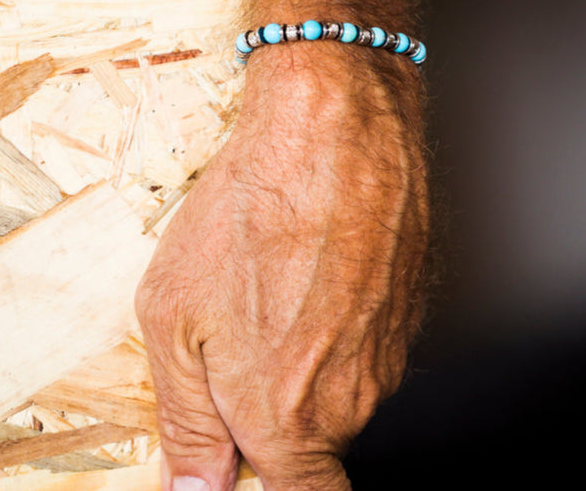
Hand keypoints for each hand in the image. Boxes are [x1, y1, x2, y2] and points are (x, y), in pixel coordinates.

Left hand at [135, 42, 428, 490]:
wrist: (333, 131)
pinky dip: (339, 313)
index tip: (241, 453)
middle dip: (269, 408)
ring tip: (274, 283)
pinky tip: (311, 261)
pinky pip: (368, 336)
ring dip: (306, 353)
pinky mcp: (411, 304)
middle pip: (310, 438)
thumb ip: (186, 421)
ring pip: (340, 382)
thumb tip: (194, 488)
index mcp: (289, 419)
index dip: (266, 489)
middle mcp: (354, 398)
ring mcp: (391, 349)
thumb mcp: (175, 317)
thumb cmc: (246, 214)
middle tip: (236, 336)